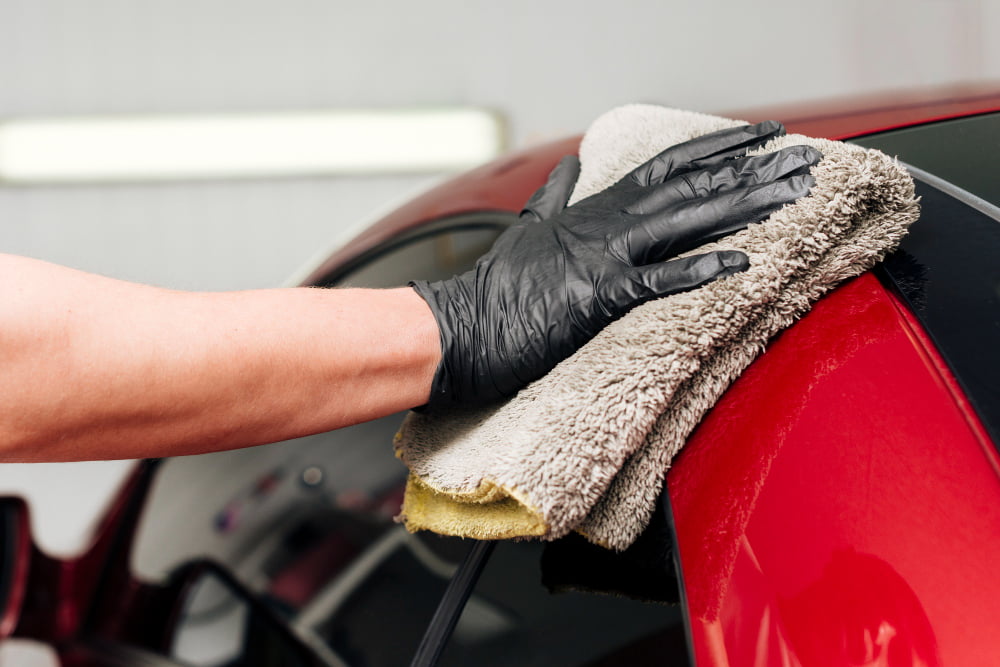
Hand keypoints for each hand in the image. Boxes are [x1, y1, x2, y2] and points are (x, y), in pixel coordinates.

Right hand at [412, 121, 820, 405]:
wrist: (461, 329)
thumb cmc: (494, 288)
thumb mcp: (527, 229)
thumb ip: (553, 196)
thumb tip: (568, 166)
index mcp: (595, 210)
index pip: (668, 166)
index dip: (718, 148)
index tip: (761, 136)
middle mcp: (607, 224)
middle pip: (691, 187)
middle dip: (753, 171)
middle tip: (806, 158)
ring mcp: (603, 257)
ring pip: (685, 221)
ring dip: (743, 206)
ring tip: (794, 193)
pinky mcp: (597, 297)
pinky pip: (658, 280)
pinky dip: (700, 269)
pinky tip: (742, 261)